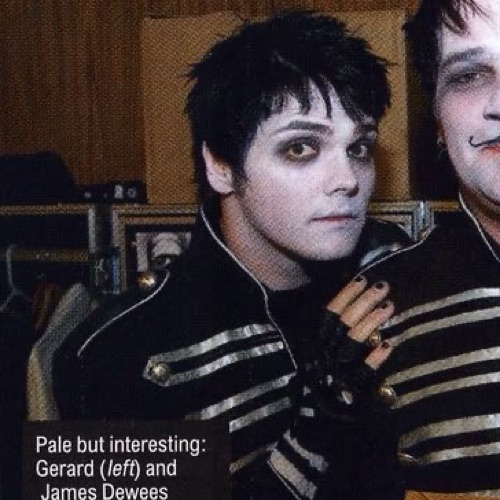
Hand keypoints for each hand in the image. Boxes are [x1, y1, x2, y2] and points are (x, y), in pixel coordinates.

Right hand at [304, 275, 393, 418]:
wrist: (327, 418)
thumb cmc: (328, 373)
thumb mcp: (323, 344)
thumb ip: (333, 321)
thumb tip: (346, 286)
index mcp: (317, 341)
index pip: (329, 312)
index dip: (346, 294)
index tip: (362, 277)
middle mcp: (326, 353)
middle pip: (343, 323)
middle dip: (363, 301)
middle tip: (383, 286)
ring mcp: (339, 371)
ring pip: (353, 342)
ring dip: (371, 322)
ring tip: (389, 305)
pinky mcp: (353, 389)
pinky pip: (364, 372)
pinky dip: (376, 357)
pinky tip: (390, 342)